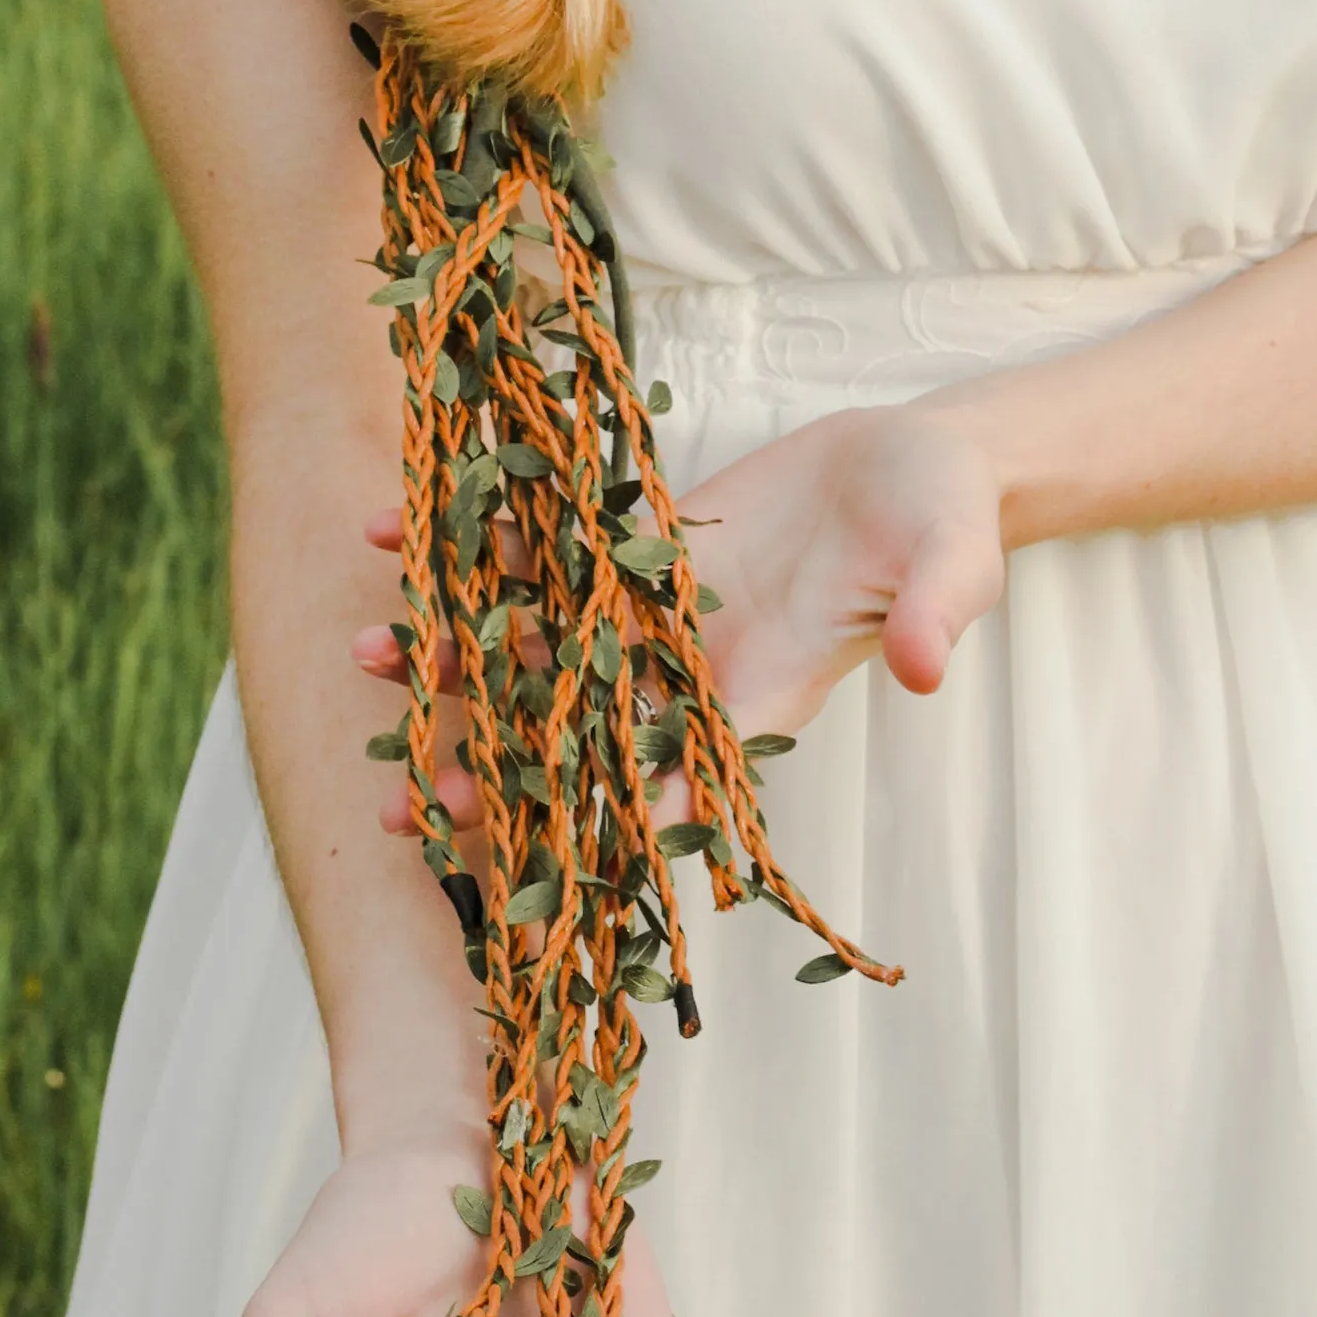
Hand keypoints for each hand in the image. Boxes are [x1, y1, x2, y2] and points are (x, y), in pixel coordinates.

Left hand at [358, 399, 1010, 829]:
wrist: (913, 460)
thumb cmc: (942, 518)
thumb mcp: (953, 561)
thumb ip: (934, 614)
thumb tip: (924, 671)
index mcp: (763, 698)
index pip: (680, 776)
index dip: (605, 817)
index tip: (534, 857)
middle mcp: (692, 671)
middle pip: (577, 735)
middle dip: (493, 765)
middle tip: (404, 798)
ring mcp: (653, 611)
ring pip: (535, 648)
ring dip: (451, 656)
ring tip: (362, 654)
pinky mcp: (633, 546)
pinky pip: (539, 554)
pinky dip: (469, 547)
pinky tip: (392, 531)